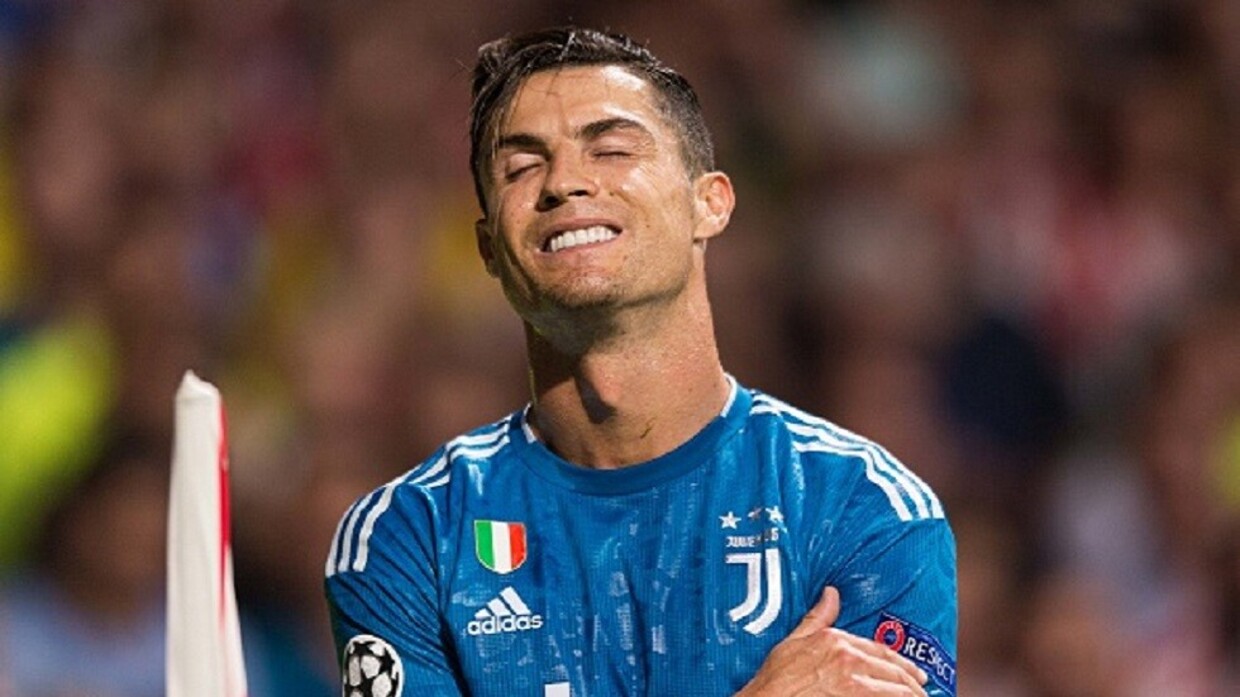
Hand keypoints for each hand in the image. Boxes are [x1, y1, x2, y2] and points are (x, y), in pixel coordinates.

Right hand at [735, 586, 929, 695]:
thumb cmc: (775, 678)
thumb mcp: (793, 641)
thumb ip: (817, 618)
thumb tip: (831, 593)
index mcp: (836, 640)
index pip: (880, 650)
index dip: (900, 662)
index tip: (913, 672)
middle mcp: (849, 658)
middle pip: (893, 670)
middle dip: (912, 681)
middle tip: (923, 689)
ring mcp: (854, 681)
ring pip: (896, 689)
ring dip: (911, 695)